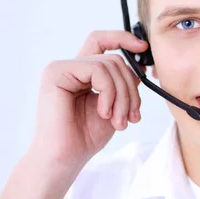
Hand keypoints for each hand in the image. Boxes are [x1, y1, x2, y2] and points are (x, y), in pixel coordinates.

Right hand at [29, 30, 148, 168]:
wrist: (64, 159)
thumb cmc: (86, 137)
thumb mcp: (115, 106)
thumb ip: (124, 84)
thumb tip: (140, 66)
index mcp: (82, 72)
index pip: (103, 41)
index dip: (124, 39)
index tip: (143, 48)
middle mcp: (71, 66)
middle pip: (114, 58)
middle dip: (131, 88)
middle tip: (132, 116)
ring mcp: (61, 68)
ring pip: (110, 64)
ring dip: (123, 95)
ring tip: (119, 121)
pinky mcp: (56, 73)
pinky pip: (97, 70)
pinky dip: (109, 92)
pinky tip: (104, 113)